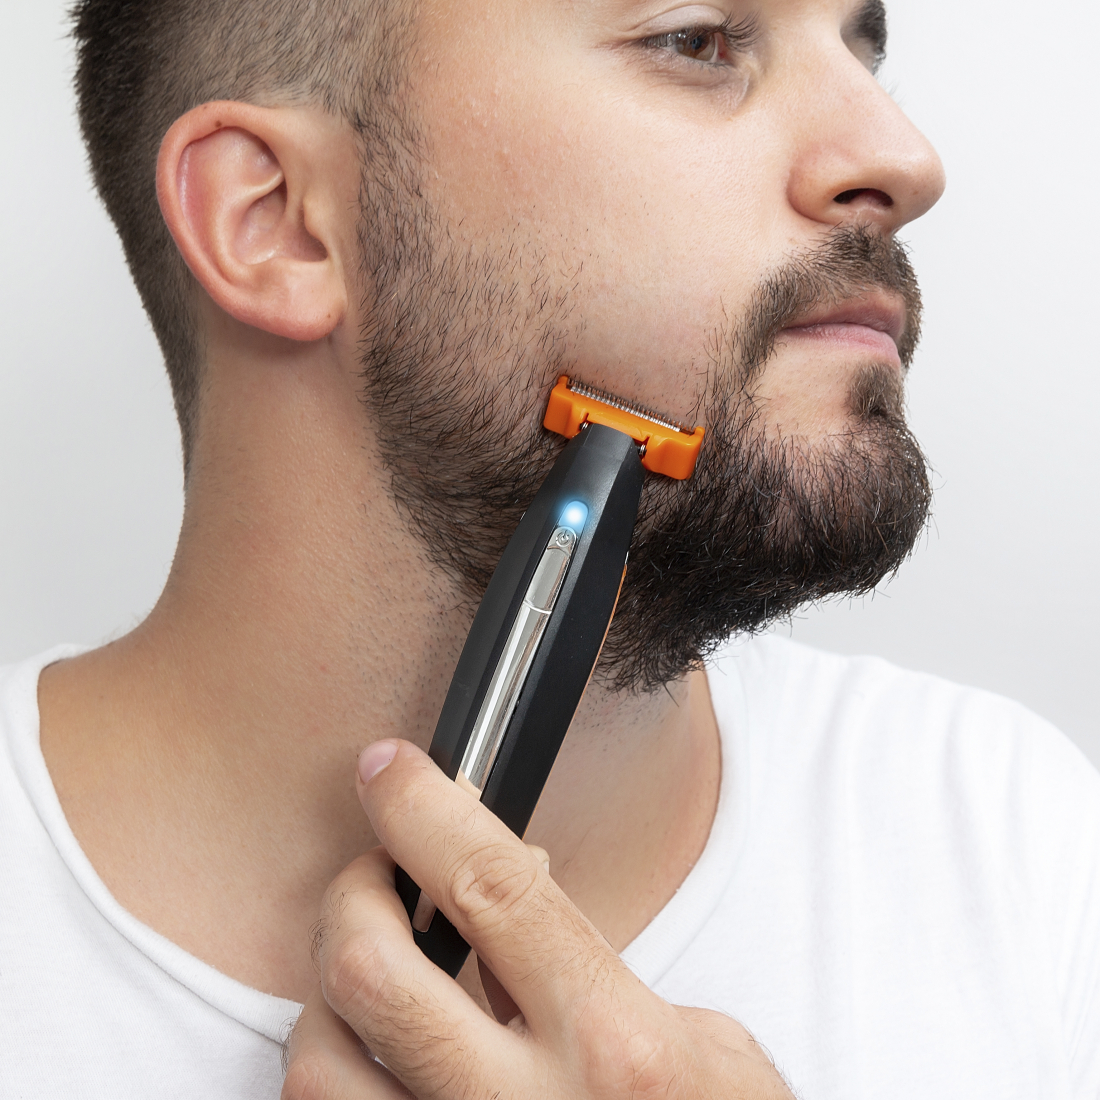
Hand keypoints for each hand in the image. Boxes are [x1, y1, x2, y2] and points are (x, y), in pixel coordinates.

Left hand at [283, 739, 793, 1099]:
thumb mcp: (703, 1047)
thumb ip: (596, 975)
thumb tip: (501, 907)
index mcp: (615, 1046)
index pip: (492, 888)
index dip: (426, 810)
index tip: (390, 771)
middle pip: (376, 974)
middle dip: (353, 897)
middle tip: (375, 879)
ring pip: (321, 1071)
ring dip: (327, 1006)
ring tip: (368, 983)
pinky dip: (339, 1083)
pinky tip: (375, 1065)